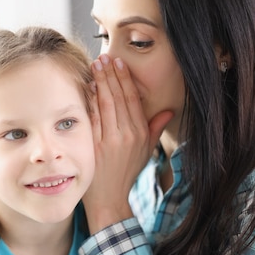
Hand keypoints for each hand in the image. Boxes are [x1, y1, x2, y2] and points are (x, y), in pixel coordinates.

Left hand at [83, 55, 172, 232]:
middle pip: (118, 98)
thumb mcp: (146, 151)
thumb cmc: (127, 173)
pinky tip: (87, 87)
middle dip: (110, 75)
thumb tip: (168, 111)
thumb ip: (155, 129)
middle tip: (104, 57)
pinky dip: (90, 101)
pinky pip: (92, 117)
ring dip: (99, 82)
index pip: (132, 100)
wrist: (109, 197)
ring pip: (105, 104)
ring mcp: (109, 140)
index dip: (126, 80)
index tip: (120, 64)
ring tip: (95, 66)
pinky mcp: (94, 145)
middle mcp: (126, 135)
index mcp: (140, 134)